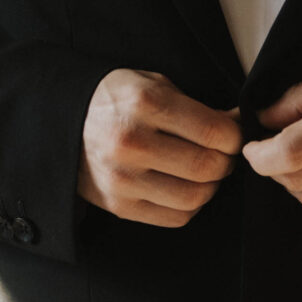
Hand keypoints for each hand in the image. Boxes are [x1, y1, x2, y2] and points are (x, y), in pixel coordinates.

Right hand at [77, 68, 242, 228]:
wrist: (64, 124)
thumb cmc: (117, 100)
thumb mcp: (152, 84)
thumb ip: (196, 106)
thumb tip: (237, 125)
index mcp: (144, 103)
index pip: (213, 131)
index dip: (235, 137)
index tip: (234, 135)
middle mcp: (132, 142)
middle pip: (206, 166)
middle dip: (225, 162)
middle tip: (223, 154)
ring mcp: (123, 179)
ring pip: (195, 197)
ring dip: (210, 186)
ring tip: (204, 171)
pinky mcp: (119, 206)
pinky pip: (175, 217)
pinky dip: (190, 205)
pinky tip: (184, 186)